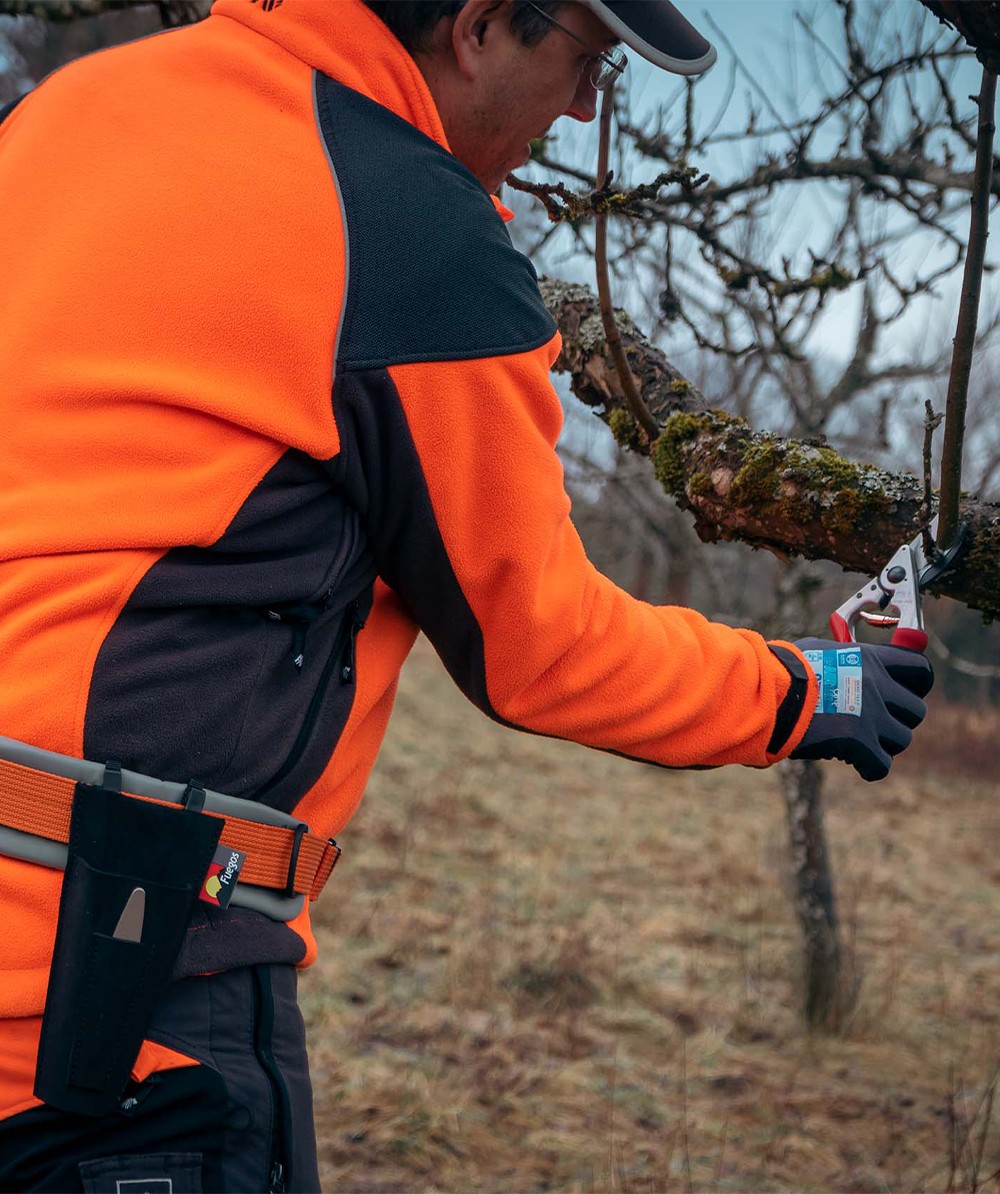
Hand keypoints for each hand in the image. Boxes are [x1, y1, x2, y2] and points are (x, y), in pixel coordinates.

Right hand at [790, 637, 932, 780]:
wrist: (766, 693)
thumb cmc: (781, 671)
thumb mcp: (819, 652)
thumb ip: (845, 661)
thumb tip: (849, 663)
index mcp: (869, 659)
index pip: (920, 670)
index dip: (918, 685)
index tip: (904, 694)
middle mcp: (877, 685)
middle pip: (916, 710)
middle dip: (897, 720)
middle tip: (873, 725)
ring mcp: (871, 714)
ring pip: (901, 739)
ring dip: (882, 744)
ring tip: (856, 743)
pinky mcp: (859, 742)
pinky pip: (881, 765)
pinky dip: (869, 767)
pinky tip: (852, 761)